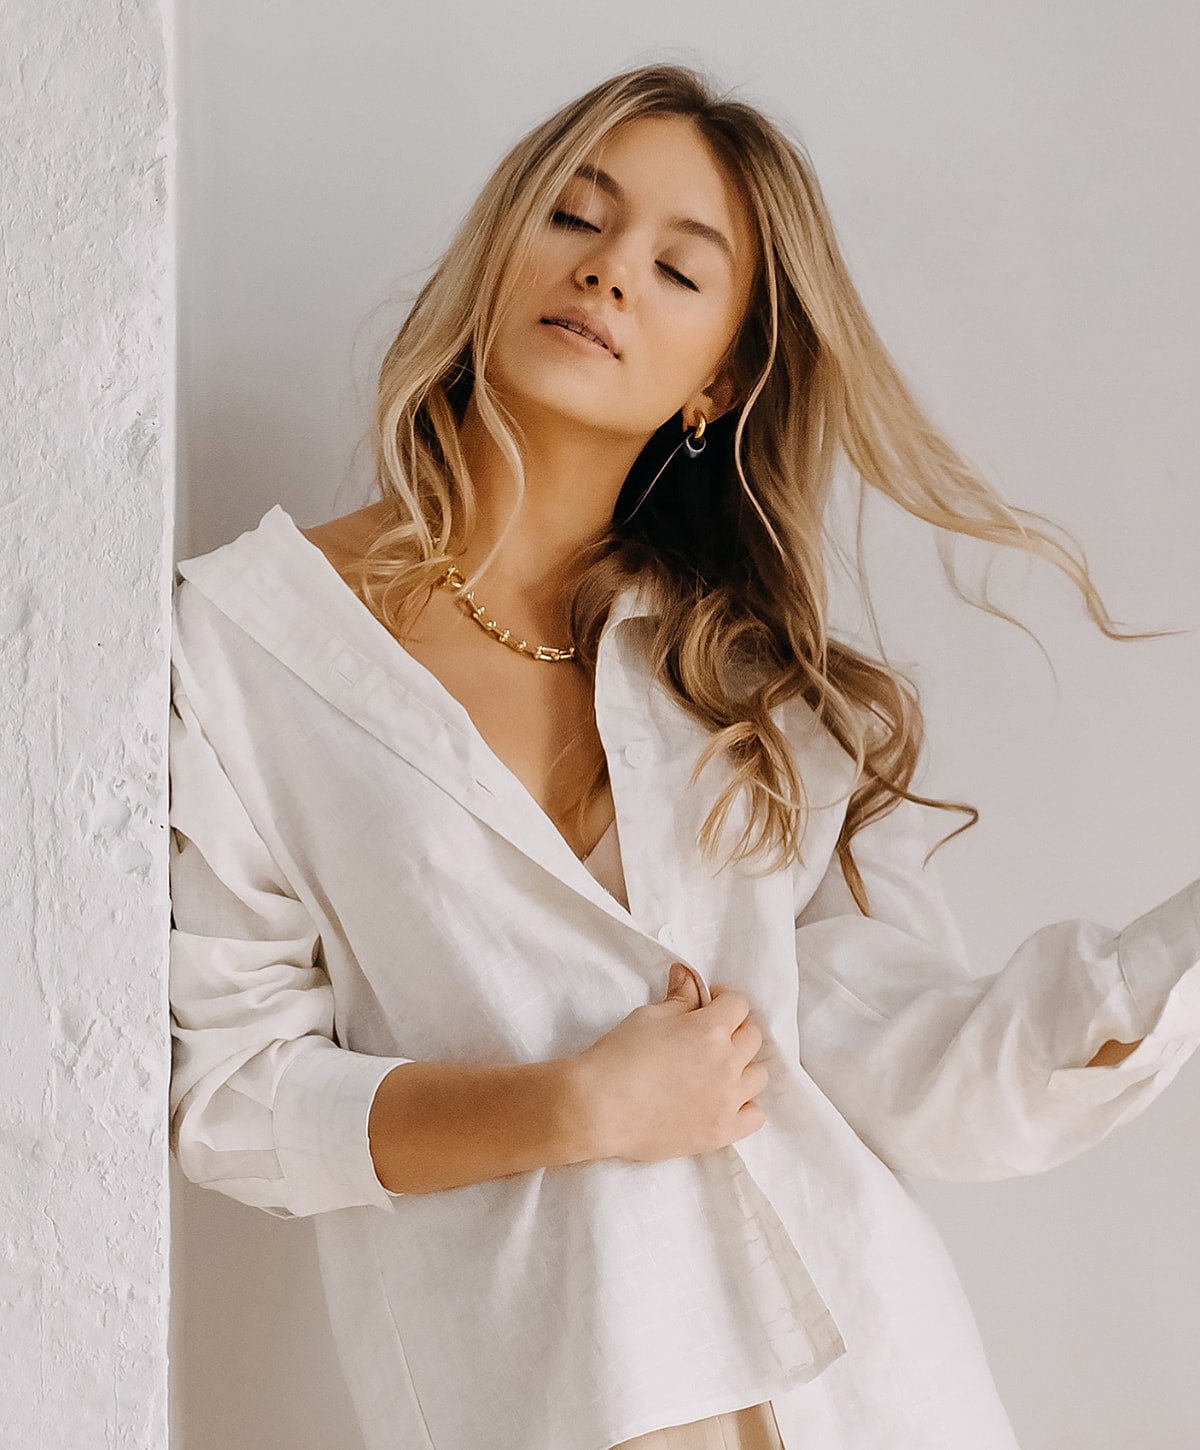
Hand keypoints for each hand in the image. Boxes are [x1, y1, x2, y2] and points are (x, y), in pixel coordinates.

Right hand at [572, 962, 769, 1163]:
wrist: (597, 1107)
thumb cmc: (618, 1056)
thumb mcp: (648, 1016)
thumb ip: (680, 998)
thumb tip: (687, 975)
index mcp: (710, 1030)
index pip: (738, 1005)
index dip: (723, 1000)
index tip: (709, 1004)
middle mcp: (726, 1063)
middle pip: (752, 1038)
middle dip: (732, 1031)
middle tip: (708, 1038)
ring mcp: (727, 1100)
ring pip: (757, 1075)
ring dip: (741, 1067)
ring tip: (716, 1070)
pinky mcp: (722, 1131)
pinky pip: (755, 1116)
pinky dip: (744, 1106)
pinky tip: (723, 1101)